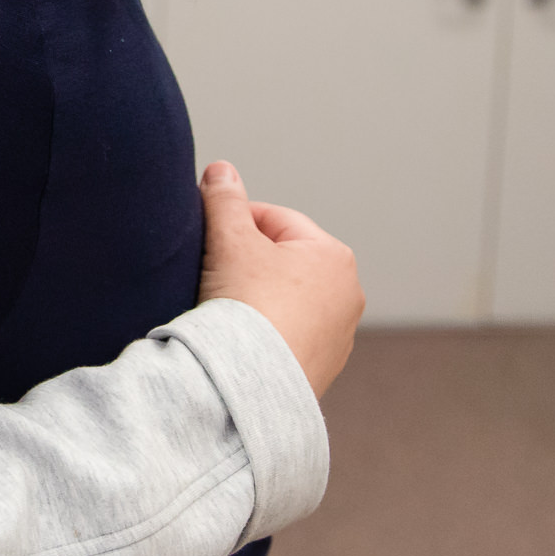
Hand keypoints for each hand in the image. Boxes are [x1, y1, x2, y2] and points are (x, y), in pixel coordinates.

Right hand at [197, 161, 361, 399]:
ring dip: (258, 298)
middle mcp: (347, 294)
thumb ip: (224, 200)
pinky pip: (288, 336)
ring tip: (225, 308)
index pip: (275, 220)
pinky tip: (241, 339)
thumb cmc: (249, 309)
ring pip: (287, 300)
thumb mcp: (230, 240)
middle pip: (283, 261)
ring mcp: (338, 335)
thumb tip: (221, 170)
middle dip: (249, 262)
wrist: (251, 384)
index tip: (207, 234)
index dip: (235, 221)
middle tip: (212, 272)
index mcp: (333, 255)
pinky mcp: (322, 368)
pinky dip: (266, 332)